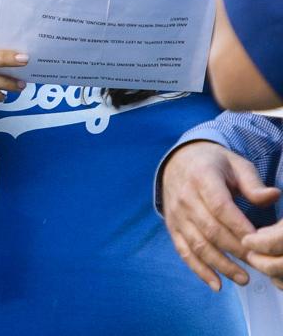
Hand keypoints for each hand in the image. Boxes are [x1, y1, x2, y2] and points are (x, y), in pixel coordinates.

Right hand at [160, 140, 278, 290]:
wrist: (178, 161)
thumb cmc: (213, 164)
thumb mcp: (234, 164)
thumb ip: (252, 183)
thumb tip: (273, 196)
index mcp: (202, 177)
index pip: (220, 206)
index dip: (239, 227)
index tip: (258, 242)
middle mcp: (185, 196)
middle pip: (211, 229)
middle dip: (236, 251)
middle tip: (258, 265)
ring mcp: (177, 213)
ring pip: (198, 244)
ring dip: (222, 265)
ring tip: (244, 279)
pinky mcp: (172, 226)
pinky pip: (184, 252)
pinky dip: (199, 270)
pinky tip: (217, 284)